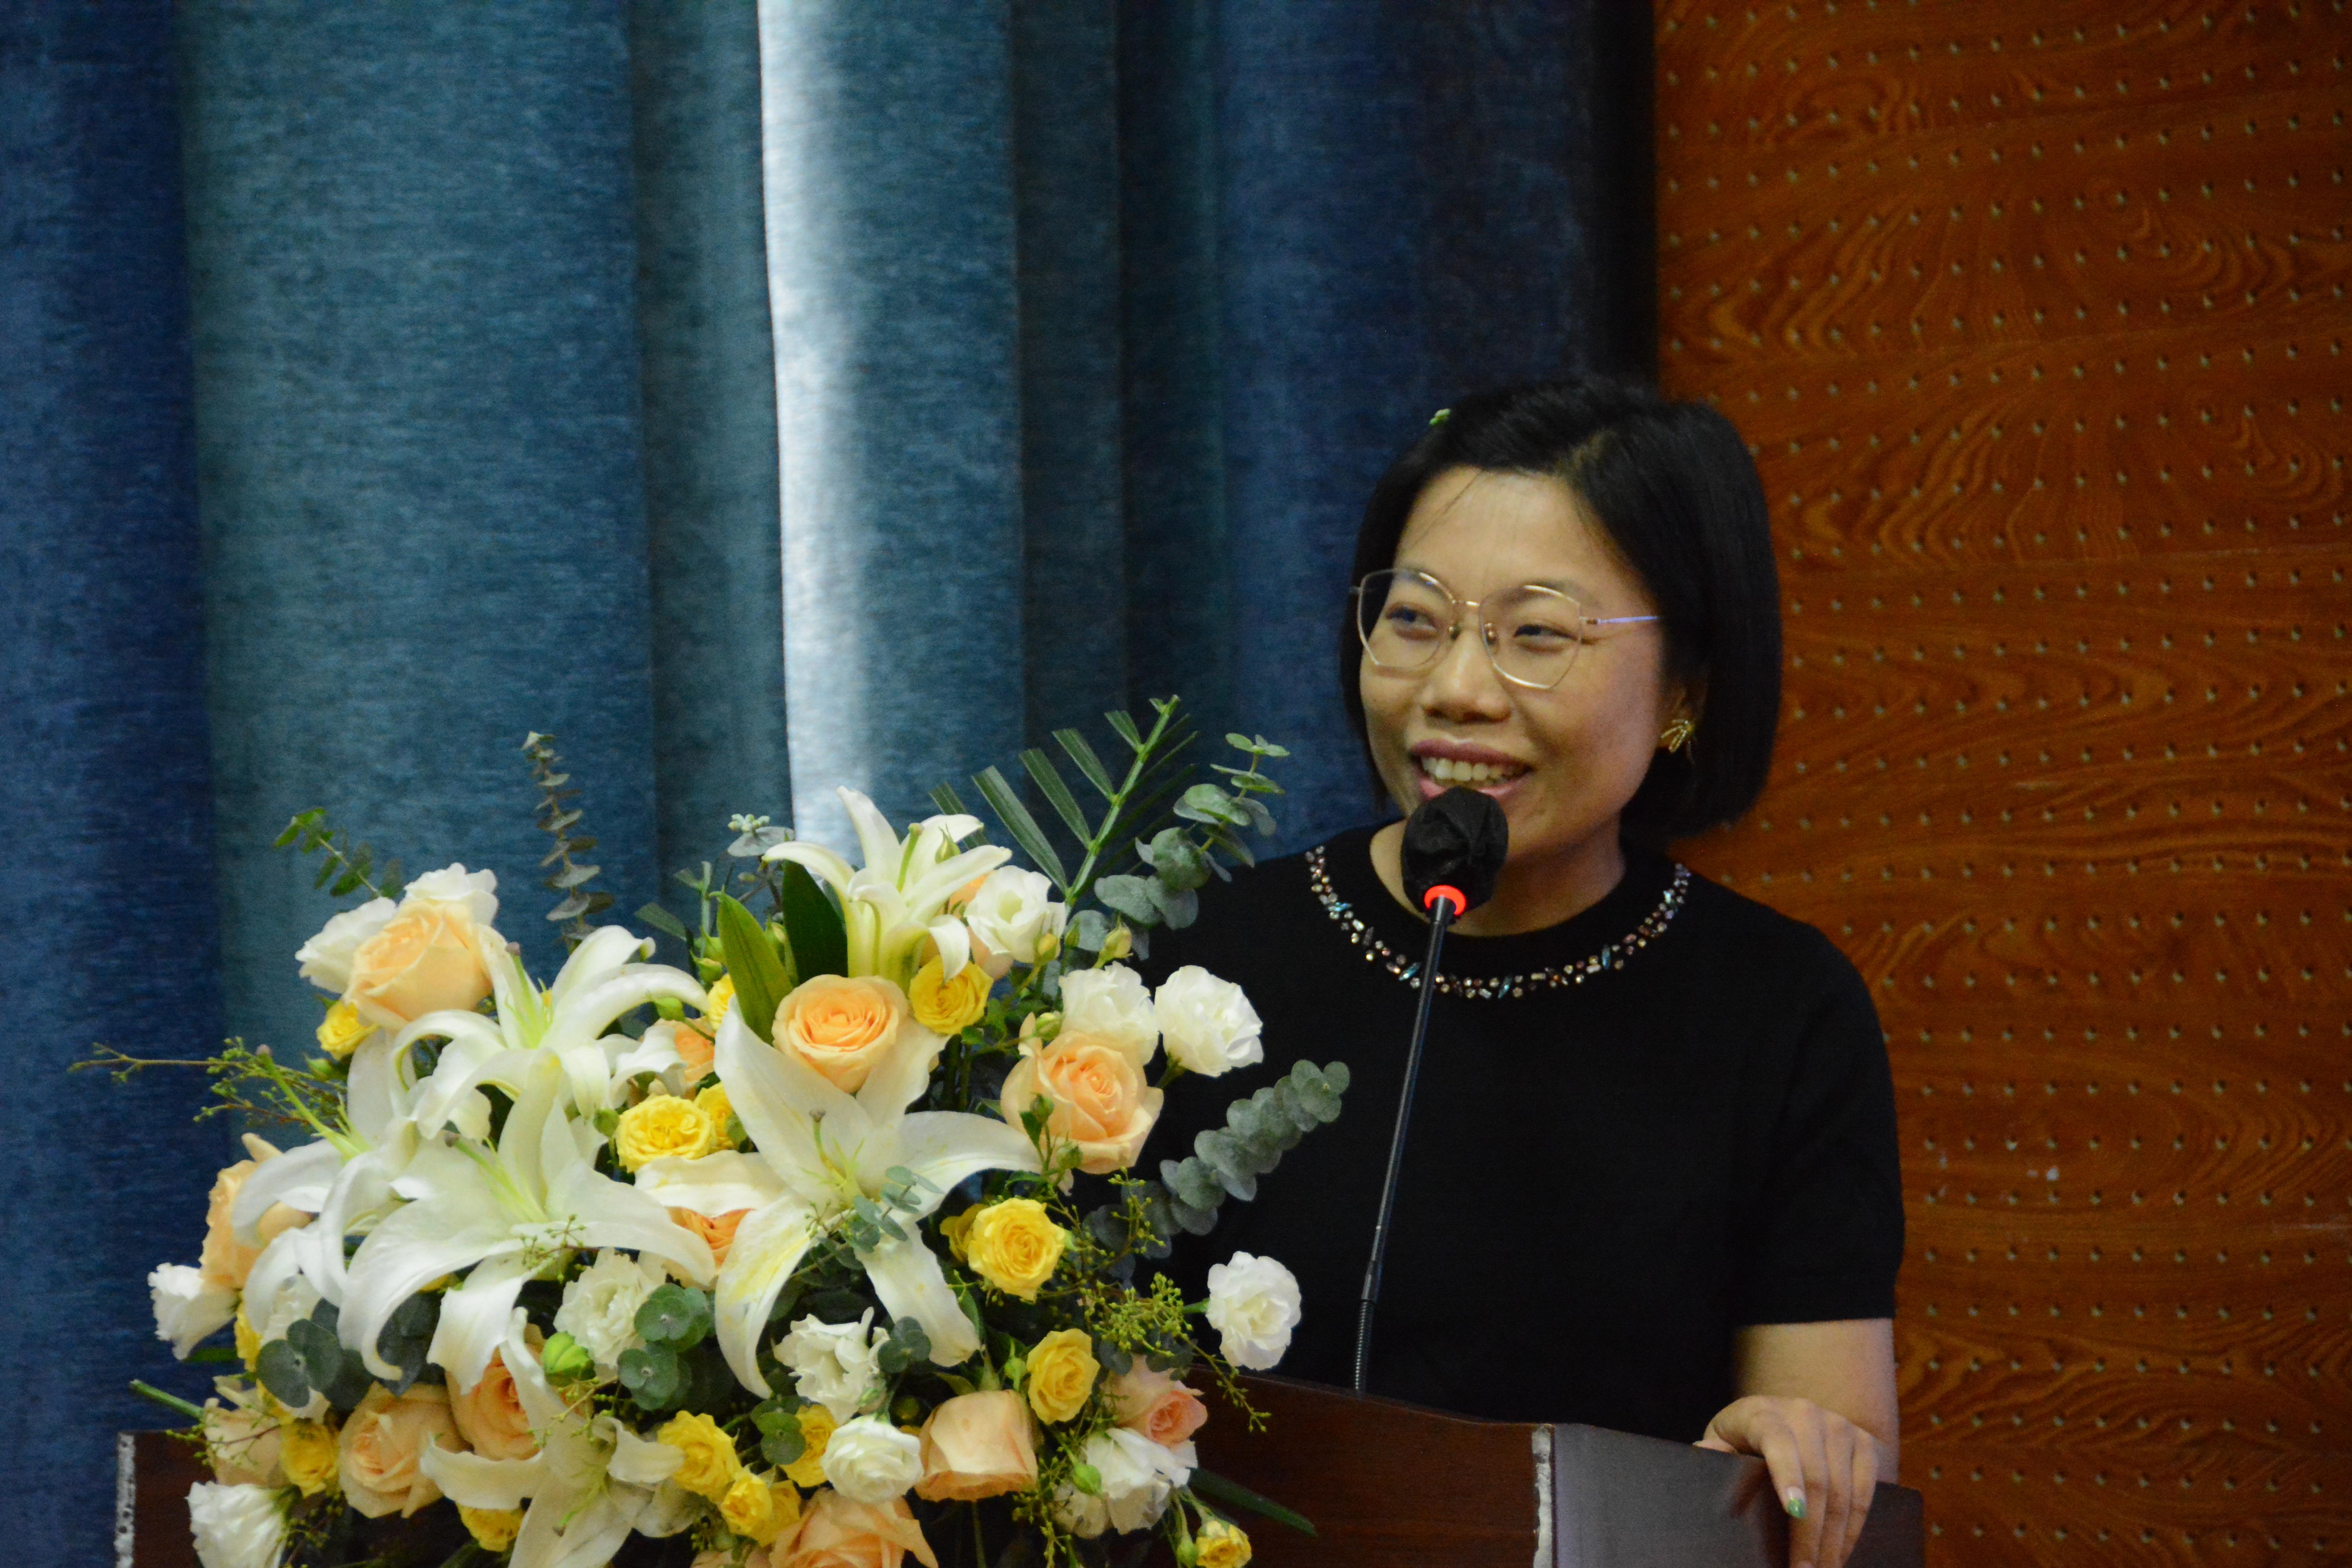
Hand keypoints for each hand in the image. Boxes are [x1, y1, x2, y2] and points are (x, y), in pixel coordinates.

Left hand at [1696, 1394, 1877, 1567]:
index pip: (1778, 1442)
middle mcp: (1806, 1414)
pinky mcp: (1864, 1443)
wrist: (1787, 1414)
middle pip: (1817, 1478)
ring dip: (1834, 1538)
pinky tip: (1840, 1552)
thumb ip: (1714, 1449)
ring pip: (1843, 1491)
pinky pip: (1865, 1492)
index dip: (1788, 1476)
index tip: (1793, 1512)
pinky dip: (1854, 1528)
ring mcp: (1839, 1426)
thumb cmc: (1746, 1435)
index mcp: (1764, 1411)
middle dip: (1811, 1532)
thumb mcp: (1723, 1438)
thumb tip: (1706, 1453)